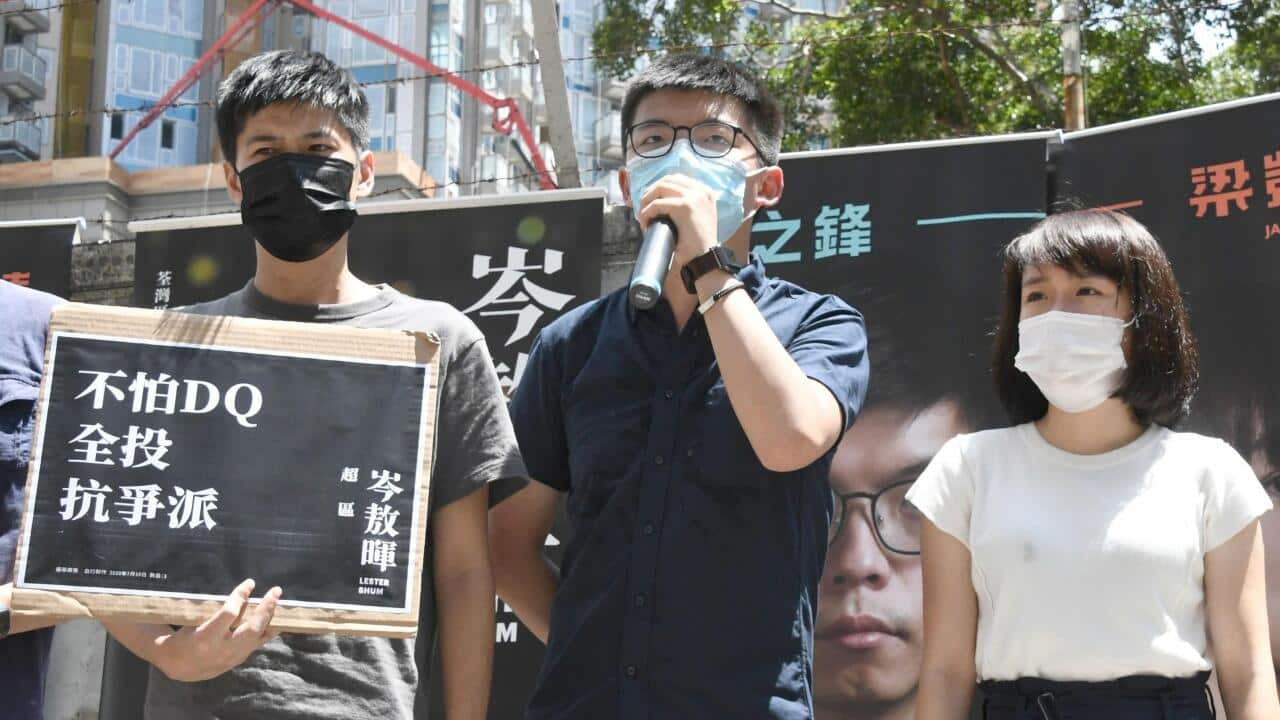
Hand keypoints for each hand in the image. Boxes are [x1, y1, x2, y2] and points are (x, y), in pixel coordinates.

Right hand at [151, 579, 282, 681]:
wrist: (180, 667)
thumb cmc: (183, 637)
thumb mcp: (190, 621)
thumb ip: (211, 609)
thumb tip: (237, 591)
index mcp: (205, 638)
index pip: (229, 614)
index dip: (240, 596)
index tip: (249, 583)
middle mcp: (222, 649)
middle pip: (252, 628)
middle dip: (266, 608)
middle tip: (276, 590)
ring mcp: (233, 657)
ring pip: (259, 636)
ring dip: (271, 617)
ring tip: (279, 601)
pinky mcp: (239, 659)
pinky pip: (259, 642)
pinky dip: (269, 629)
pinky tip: (277, 617)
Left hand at [638, 174, 719, 269]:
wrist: (705, 259)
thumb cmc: (698, 244)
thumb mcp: (697, 218)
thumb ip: (687, 205)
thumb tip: (662, 199)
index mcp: (705, 192)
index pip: (677, 179)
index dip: (660, 188)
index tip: (651, 201)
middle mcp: (701, 191)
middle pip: (667, 180)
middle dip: (651, 193)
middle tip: (643, 208)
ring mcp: (694, 197)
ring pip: (660, 189)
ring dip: (647, 202)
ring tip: (643, 216)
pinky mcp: (684, 206)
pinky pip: (657, 204)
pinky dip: (646, 213)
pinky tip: (645, 224)